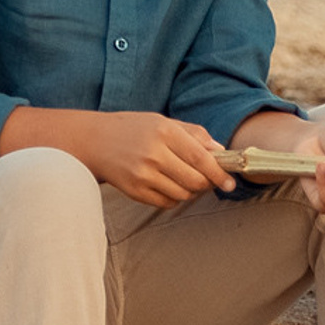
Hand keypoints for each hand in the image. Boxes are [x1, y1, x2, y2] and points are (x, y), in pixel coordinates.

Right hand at [77, 112, 232, 206]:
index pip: (201, 159)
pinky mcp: (134, 191)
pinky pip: (167, 202)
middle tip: (207, 179)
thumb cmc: (133, 129)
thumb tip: (221, 152)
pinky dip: (175, 197)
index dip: (219, 173)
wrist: (94, 141)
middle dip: (207, 183)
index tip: (230, 182)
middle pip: (195, 181)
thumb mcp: (164, 122)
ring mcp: (142, 175)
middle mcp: (153, 154)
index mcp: (164, 132)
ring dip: (191, 191)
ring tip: (185, 178)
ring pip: (183, 194)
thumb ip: (195, 135)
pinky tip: (169, 184)